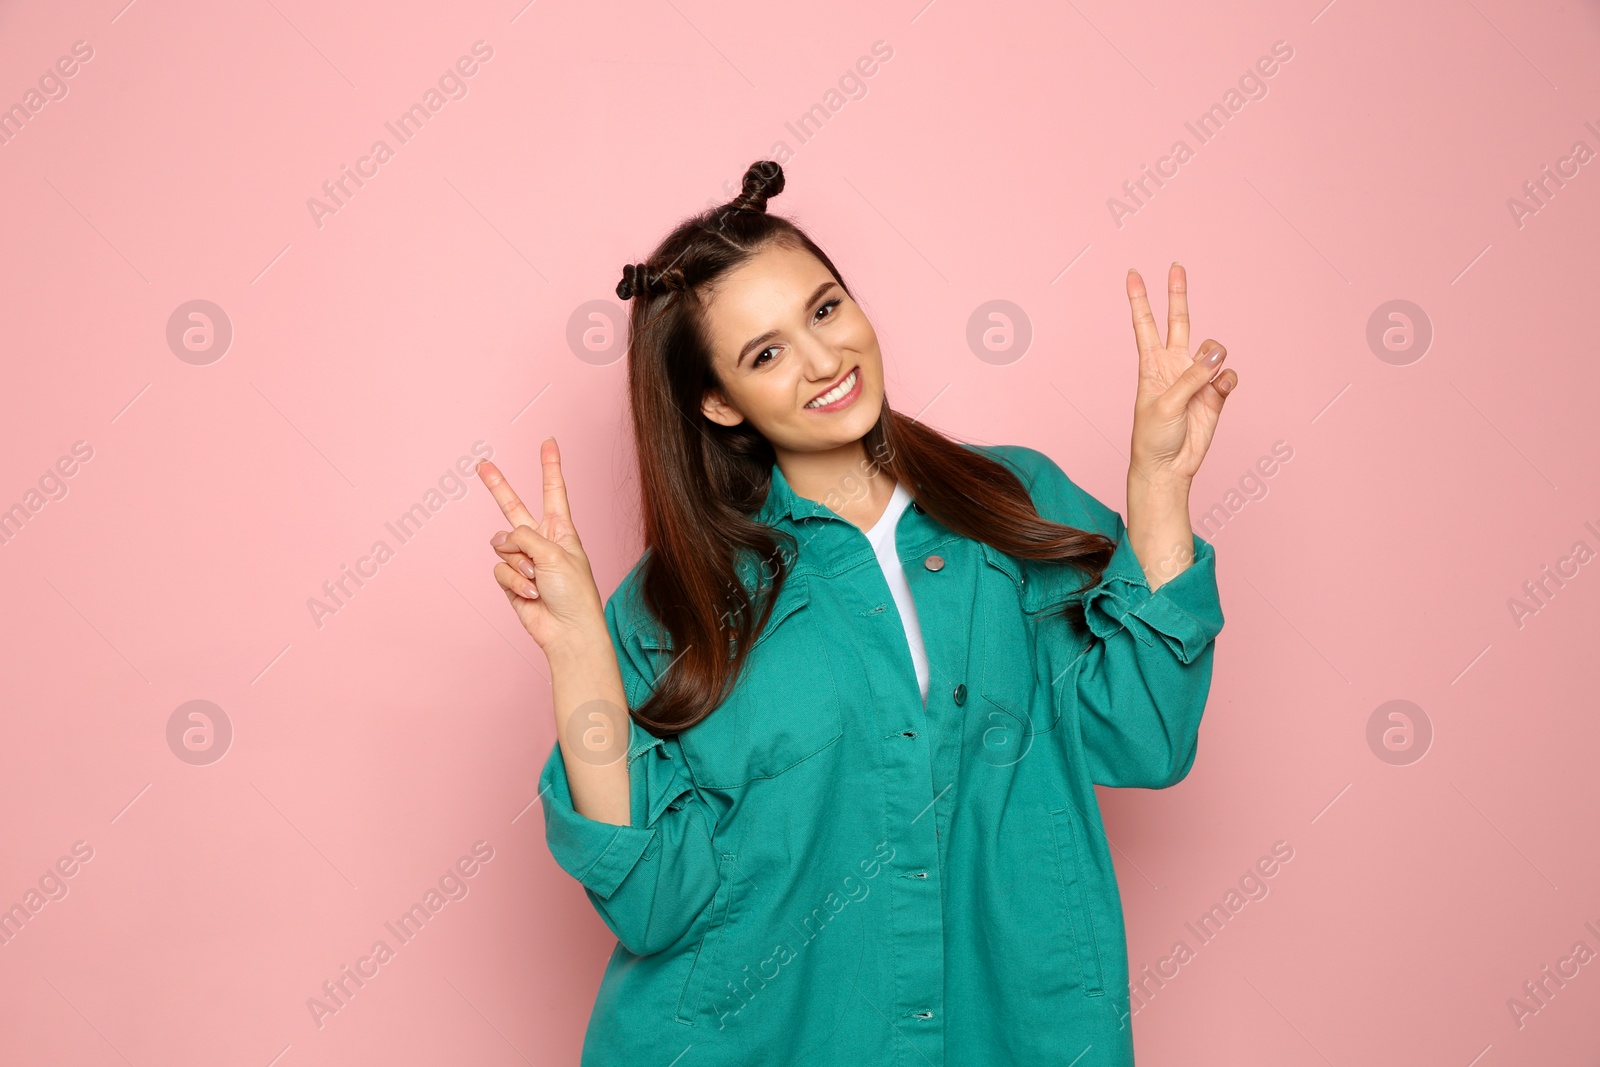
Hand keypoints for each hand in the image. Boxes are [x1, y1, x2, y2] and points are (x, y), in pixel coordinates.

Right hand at [477, 437, 603, 651]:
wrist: (567, 630)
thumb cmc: (573, 593)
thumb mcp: (555, 554)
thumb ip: (526, 536)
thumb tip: (503, 539)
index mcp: (561, 529)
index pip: (553, 490)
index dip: (550, 466)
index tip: (549, 442)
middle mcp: (541, 540)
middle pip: (513, 506)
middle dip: (497, 487)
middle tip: (482, 465)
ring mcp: (524, 559)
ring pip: (502, 545)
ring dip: (517, 563)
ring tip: (536, 579)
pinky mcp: (512, 579)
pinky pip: (500, 568)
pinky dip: (513, 580)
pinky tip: (530, 593)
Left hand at [1124, 263, 1236, 486]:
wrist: (1168, 467)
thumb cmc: (1153, 437)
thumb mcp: (1166, 404)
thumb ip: (1192, 376)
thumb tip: (1218, 352)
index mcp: (1151, 365)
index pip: (1145, 324)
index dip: (1139, 299)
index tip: (1132, 273)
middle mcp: (1174, 365)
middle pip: (1178, 321)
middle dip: (1177, 294)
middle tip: (1176, 265)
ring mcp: (1196, 378)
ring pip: (1213, 348)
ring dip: (1214, 355)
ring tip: (1209, 374)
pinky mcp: (1214, 394)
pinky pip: (1228, 375)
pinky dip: (1227, 379)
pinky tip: (1220, 389)